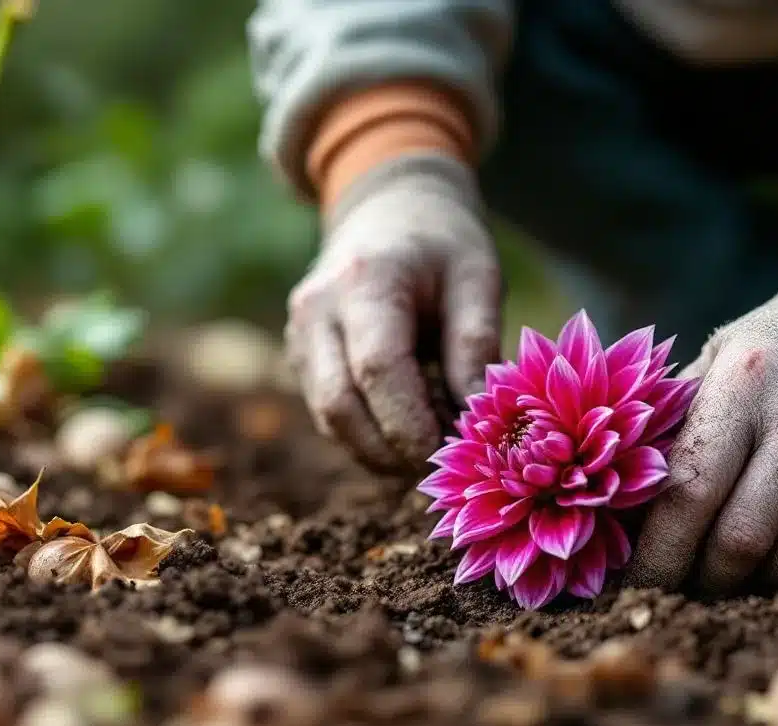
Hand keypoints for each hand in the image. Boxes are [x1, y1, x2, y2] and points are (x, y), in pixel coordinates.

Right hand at [286, 154, 501, 470]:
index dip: (411, 423)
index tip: (452, 451)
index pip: (377, 369)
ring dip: (380, 450)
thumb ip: (476, 344)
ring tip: (432, 447)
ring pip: (330, 420)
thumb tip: (477, 420)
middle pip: (340, 407)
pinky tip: (410, 428)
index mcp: (364, 281)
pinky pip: (330, 415)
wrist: (388, 210)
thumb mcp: (478, 278)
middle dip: (393, 450)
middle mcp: (317, 311)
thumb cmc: (442, 244)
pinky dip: (369, 436)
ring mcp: (299, 337)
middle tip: (445, 462)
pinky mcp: (300, 359)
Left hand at [626, 239, 777, 591]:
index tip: (633, 588)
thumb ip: (675, 428)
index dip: (656, 556)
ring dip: (755, 589)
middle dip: (701, 582)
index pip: (687, 493)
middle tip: (679, 595)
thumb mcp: (722, 360)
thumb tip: (618, 516)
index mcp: (745, 380)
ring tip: (729, 586)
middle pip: (740, 541)